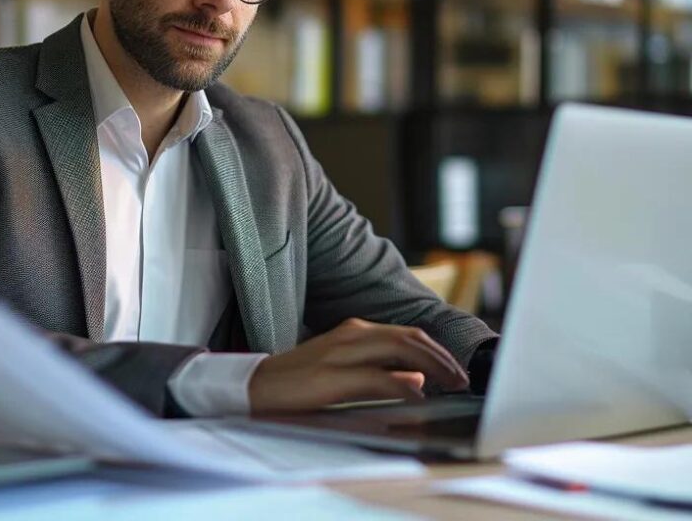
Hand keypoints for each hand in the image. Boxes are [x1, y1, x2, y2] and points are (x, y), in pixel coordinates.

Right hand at [248, 317, 468, 413]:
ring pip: (398, 348)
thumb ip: (379, 369)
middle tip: (462, 377)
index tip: (456, 369)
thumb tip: (416, 378)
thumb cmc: (302, 379)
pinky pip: (374, 376)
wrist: (259, 384)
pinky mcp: (332, 375)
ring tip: (451, 382)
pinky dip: (400, 382)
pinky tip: (417, 390)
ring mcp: (342, 352)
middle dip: (441, 357)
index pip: (407, 334)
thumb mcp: (345, 368)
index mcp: (356, 330)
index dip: (437, 350)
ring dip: (431, 365)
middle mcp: (352, 334)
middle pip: (409, 337)